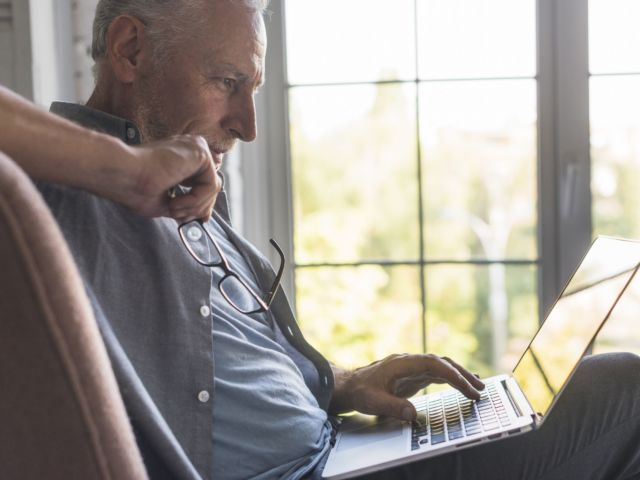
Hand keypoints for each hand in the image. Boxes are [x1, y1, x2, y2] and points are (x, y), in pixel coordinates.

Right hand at [117, 135, 219, 220]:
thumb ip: (186, 205)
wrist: (123, 174)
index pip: (204, 181)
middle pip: (211, 185)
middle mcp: (190, 150)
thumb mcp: (165, 201)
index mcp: (181, 159)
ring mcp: (196, 149)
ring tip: (173, 208)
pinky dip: (195, 200)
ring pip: (212, 187)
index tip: (198, 219)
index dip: (202, 203)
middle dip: (199, 208)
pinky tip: (176, 202)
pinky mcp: (200, 152)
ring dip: (194, 206)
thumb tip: (203, 216)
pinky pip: (211, 184)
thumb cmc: (134, 187)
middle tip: (181, 217)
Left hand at [329, 354, 484, 421]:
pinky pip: (437, 374)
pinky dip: (451, 379)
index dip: (451, 374)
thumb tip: (413, 414)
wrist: (350, 386)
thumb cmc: (360, 391)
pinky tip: (462, 385)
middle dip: (462, 375)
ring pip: (441, 367)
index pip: (433, 364)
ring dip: (460, 376)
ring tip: (478, 388)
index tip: (466, 386)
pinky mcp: (414, 376)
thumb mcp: (373, 402)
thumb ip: (392, 407)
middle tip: (480, 389)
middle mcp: (410, 362)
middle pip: (441, 363)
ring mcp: (413, 368)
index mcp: (402, 364)